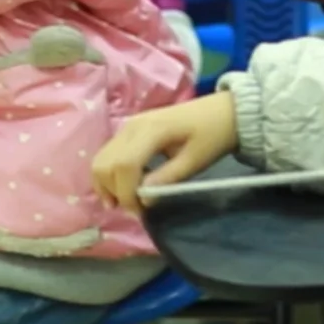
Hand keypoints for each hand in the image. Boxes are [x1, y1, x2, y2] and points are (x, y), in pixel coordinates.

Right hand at [91, 93, 237, 214]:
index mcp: (151, 131)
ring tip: (126, 200)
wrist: (221, 111)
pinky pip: (108, 154)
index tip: (140, 212)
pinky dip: (111, 174)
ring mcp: (127, 126)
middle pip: (105, 164)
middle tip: (133, 209)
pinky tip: (127, 185)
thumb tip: (143, 200)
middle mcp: (131, 126)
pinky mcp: (128, 130)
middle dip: (113, 191)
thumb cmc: (212, 135)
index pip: (124, 166)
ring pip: (101, 159)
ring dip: (107, 184)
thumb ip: (167, 179)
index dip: (126, 194)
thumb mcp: (195, 161)